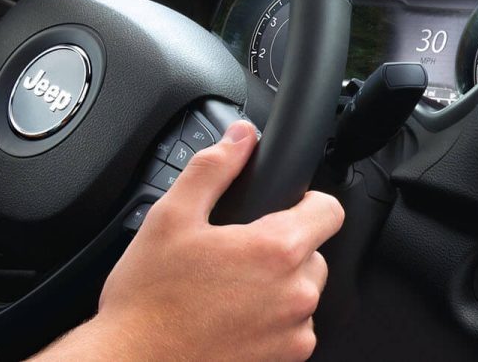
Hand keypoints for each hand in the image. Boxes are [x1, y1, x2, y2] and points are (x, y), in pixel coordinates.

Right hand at [33, 121, 345, 361]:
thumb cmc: (147, 301)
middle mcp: (296, 294)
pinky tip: (232, 319)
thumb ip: (214, 168)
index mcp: (276, 250)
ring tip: (228, 291)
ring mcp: (293, 332)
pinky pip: (293, 330)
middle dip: (283, 249)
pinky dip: (271, 323)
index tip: (282, 208)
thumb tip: (241, 137)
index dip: (307, 202)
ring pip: (303, 293)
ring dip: (278, 288)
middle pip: (314, 253)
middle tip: (236, 256)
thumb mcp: (172, 217)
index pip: (330, 210)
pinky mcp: (285, 360)